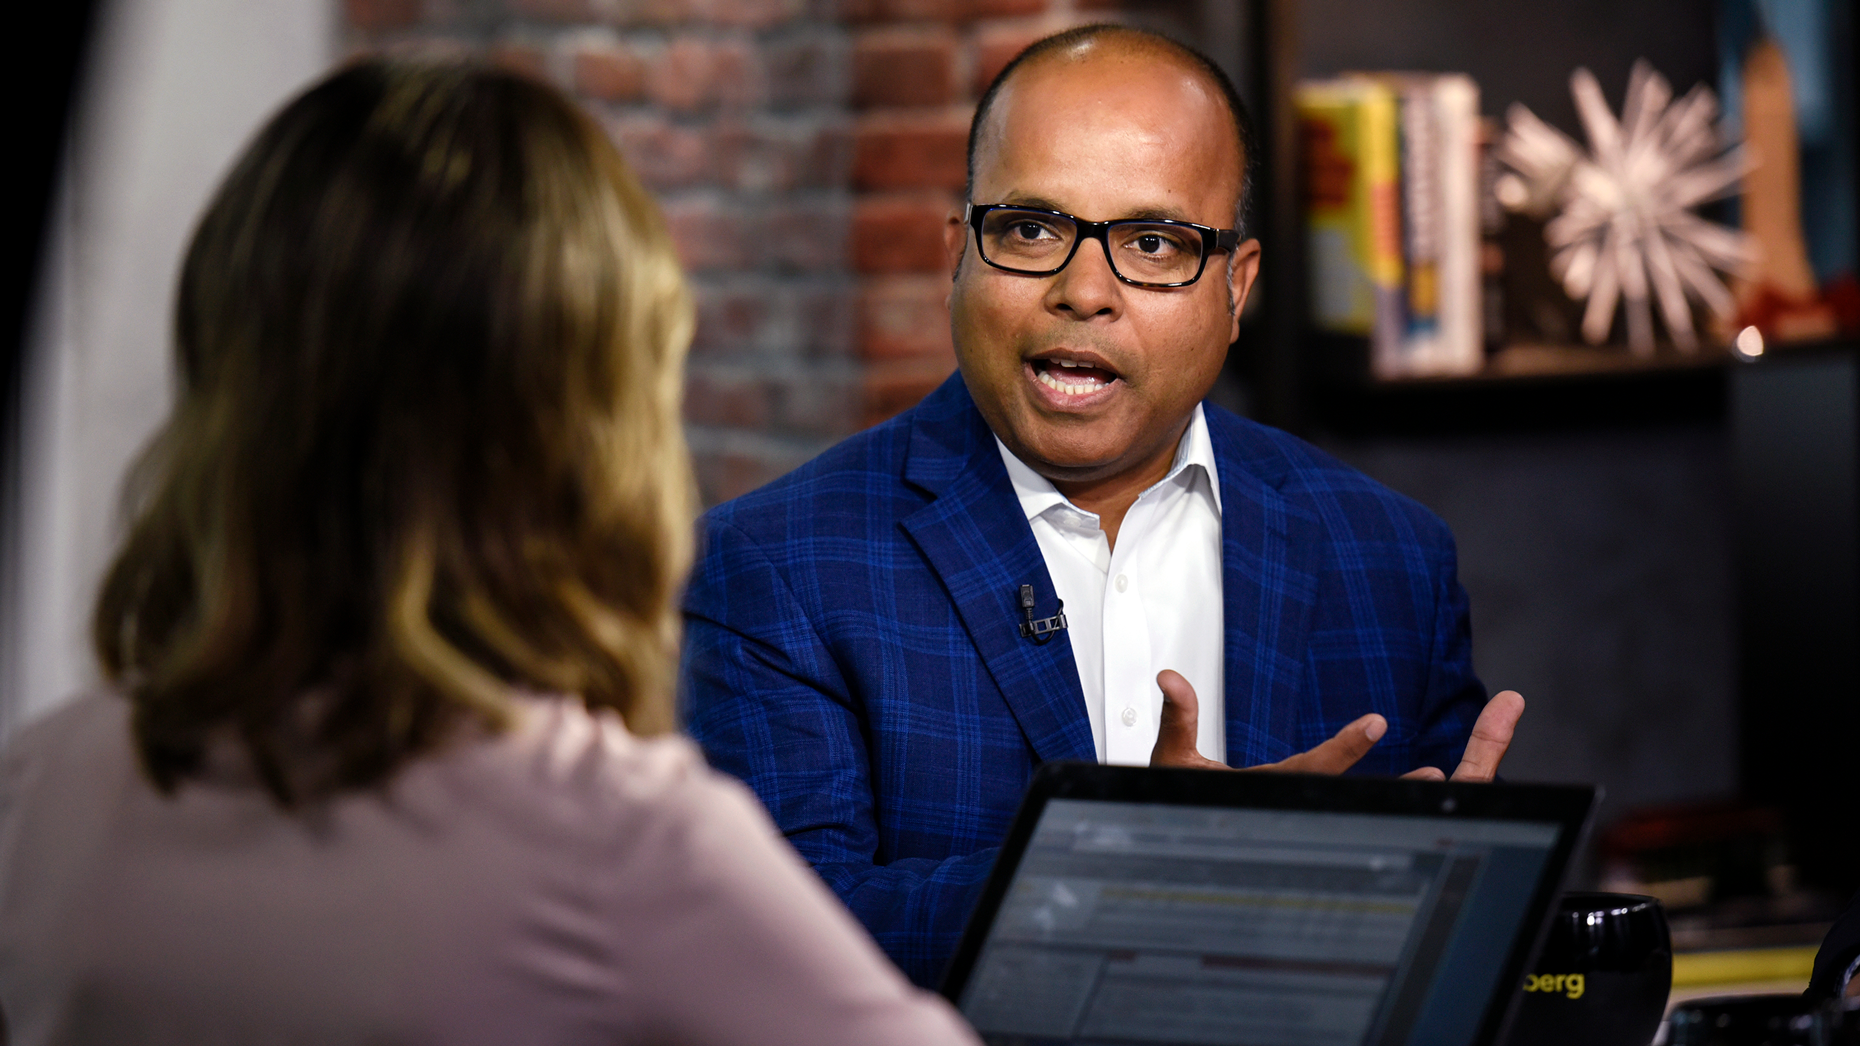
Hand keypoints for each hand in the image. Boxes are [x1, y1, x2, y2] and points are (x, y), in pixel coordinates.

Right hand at [1148, 670, 1525, 782]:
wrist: (1172, 841)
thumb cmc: (1172, 800)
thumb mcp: (1171, 759)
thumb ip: (1178, 717)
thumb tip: (1171, 679)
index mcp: (1260, 791)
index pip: (1308, 770)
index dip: (1342, 749)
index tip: (1376, 724)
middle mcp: (1283, 806)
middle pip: (1343, 795)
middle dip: (1388, 785)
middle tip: (1431, 773)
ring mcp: (1292, 813)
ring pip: (1349, 806)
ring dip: (1392, 793)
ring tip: (1432, 779)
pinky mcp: (1296, 815)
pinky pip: (1342, 808)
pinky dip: (1374, 800)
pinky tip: (1404, 792)